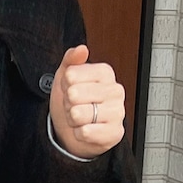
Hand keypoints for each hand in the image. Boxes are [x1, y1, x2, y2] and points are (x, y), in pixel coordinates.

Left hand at [48, 44, 125, 158]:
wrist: (76, 131)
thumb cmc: (74, 103)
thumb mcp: (67, 77)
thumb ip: (71, 59)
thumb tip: (82, 49)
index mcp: (105, 73)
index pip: (71, 75)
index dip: (64, 85)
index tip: (70, 88)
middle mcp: (115, 91)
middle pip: (74, 94)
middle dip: (68, 103)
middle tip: (75, 106)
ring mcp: (118, 112)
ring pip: (79, 114)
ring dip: (72, 119)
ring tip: (79, 118)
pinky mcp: (115, 133)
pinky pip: (85, 132)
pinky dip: (78, 134)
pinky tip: (83, 130)